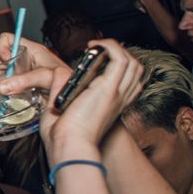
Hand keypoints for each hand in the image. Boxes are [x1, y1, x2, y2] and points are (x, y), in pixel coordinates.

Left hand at [0, 37, 144, 157]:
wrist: (70, 147)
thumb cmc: (63, 136)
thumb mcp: (62, 109)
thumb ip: (60, 89)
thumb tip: (57, 73)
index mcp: (112, 106)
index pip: (129, 82)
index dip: (119, 67)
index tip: (99, 59)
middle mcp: (119, 99)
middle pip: (134, 69)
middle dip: (120, 53)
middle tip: (97, 50)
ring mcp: (116, 93)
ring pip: (131, 62)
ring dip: (115, 48)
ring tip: (95, 47)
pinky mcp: (108, 88)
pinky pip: (118, 59)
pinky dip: (109, 47)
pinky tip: (93, 46)